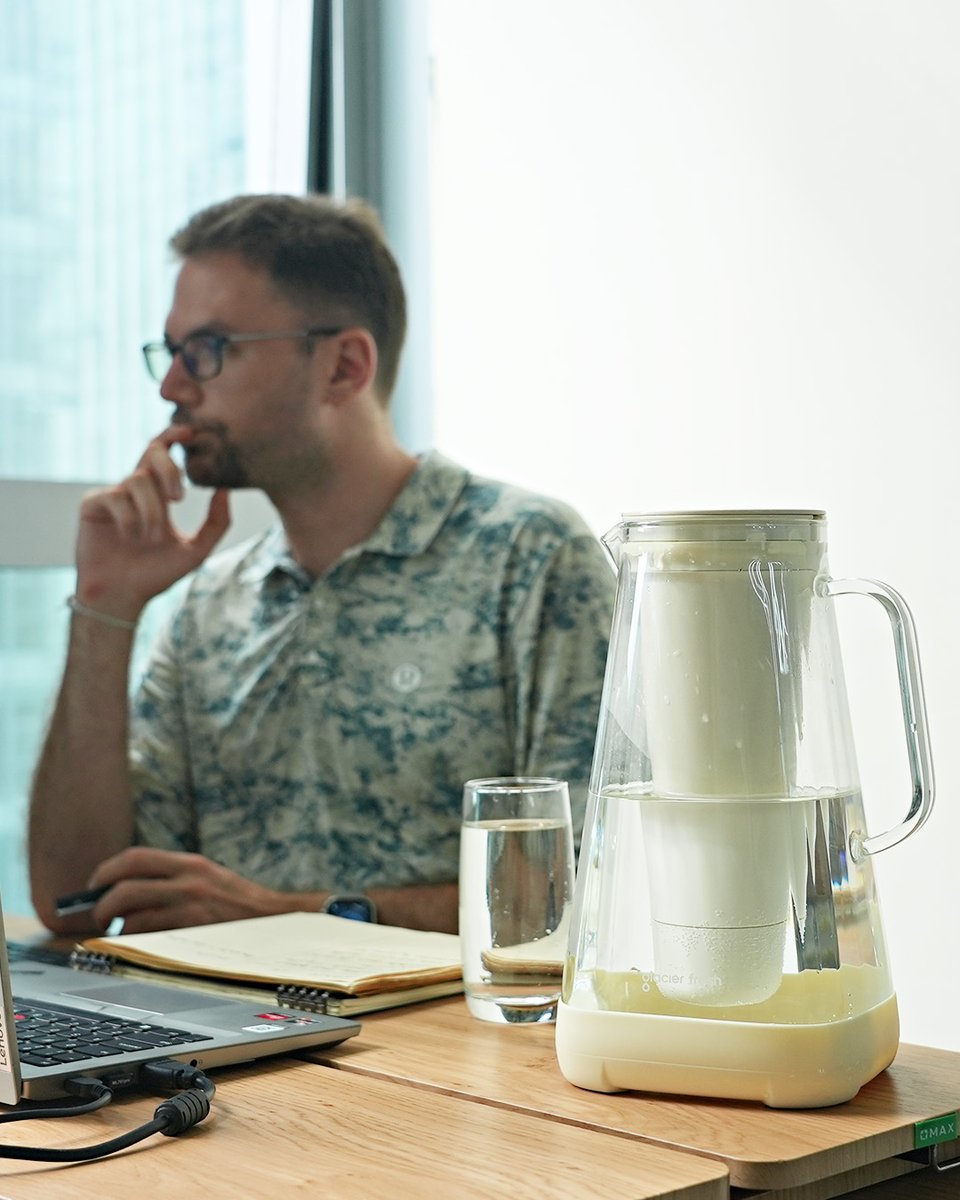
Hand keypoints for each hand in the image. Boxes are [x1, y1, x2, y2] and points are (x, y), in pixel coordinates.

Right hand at [75, 427, 229, 618]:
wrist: (124, 596)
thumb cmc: (158, 574)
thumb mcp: (197, 549)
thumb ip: (217, 521)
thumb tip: (227, 488)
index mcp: (159, 494)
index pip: (166, 455)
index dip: (175, 436)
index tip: (191, 431)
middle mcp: (136, 490)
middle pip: (152, 453)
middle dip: (169, 469)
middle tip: (179, 498)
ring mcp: (114, 495)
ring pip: (138, 481)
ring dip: (151, 512)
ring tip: (150, 539)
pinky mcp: (93, 504)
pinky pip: (115, 497)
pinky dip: (129, 518)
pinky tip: (128, 537)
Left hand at [85, 847, 299, 933]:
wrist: (276, 920)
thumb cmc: (239, 904)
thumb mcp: (209, 878)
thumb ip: (175, 879)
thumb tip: (132, 891)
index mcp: (190, 863)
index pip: (136, 858)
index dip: (107, 870)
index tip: (97, 883)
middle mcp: (188, 878)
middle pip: (125, 884)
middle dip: (102, 901)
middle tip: (97, 913)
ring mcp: (191, 904)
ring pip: (133, 912)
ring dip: (114, 924)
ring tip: (114, 931)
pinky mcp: (195, 927)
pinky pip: (151, 933)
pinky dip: (135, 938)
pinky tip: (136, 943)